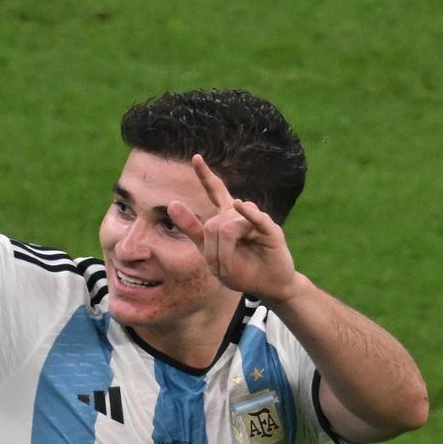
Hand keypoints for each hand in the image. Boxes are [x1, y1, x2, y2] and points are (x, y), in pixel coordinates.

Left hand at [167, 154, 300, 302]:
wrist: (269, 285)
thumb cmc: (241, 270)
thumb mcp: (210, 254)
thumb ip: (192, 229)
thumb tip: (172, 203)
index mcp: (227, 217)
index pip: (216, 191)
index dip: (205, 176)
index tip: (196, 158)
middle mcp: (241, 214)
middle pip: (214, 223)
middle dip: (213, 250)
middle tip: (221, 269)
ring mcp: (256, 221)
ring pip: (228, 227)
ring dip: (225, 254)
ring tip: (231, 268)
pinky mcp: (270, 231)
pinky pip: (256, 220)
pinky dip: (248, 213)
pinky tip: (241, 206)